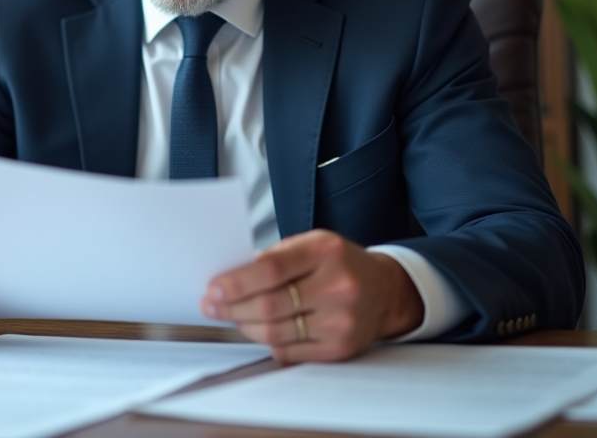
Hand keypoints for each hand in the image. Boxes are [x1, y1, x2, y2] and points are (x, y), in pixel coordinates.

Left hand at [200, 229, 422, 362]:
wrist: (385, 291)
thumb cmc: (338, 263)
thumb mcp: (311, 244)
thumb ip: (274, 257)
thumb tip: (229, 279)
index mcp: (326, 251)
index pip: (271, 270)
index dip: (236, 282)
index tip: (213, 288)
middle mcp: (338, 286)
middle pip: (270, 305)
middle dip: (232, 308)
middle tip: (211, 306)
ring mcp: (341, 321)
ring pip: (275, 332)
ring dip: (245, 326)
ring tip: (232, 316)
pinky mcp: (340, 349)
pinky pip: (289, 352)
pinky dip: (267, 342)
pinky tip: (258, 330)